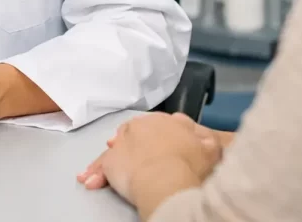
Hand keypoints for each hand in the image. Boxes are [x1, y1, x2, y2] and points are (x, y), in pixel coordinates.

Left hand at [77, 113, 222, 218]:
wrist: (167, 176)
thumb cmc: (190, 162)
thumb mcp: (209, 146)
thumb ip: (204, 138)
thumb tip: (204, 137)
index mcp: (162, 120)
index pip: (155, 124)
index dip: (153, 136)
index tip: (152, 144)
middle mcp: (139, 126)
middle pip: (132, 132)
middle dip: (131, 142)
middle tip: (131, 155)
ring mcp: (122, 142)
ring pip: (114, 148)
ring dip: (109, 158)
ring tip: (102, 169)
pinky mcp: (111, 160)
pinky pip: (102, 167)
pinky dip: (97, 174)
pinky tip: (92, 181)